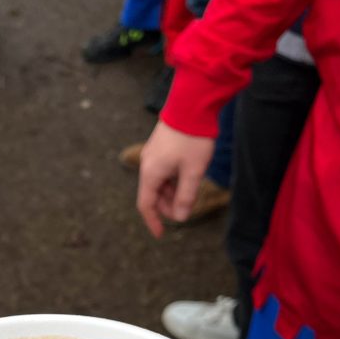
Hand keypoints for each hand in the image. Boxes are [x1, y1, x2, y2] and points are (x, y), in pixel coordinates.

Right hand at [136, 121, 214, 236]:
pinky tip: (187, 177)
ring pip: (158, 182)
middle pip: (152, 194)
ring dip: (171, 193)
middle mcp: (147, 165)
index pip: (146, 205)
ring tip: (190, 192)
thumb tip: (180, 217)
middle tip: (185, 210)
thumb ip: (186, 196)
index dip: (153, 221)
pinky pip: (161, 171)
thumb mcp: (193, 171)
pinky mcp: (159, 147)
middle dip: (166, 206)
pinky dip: (171, 180)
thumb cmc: (192, 139)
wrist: (191, 103)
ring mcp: (152, 155)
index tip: (161, 234)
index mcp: (151, 173)